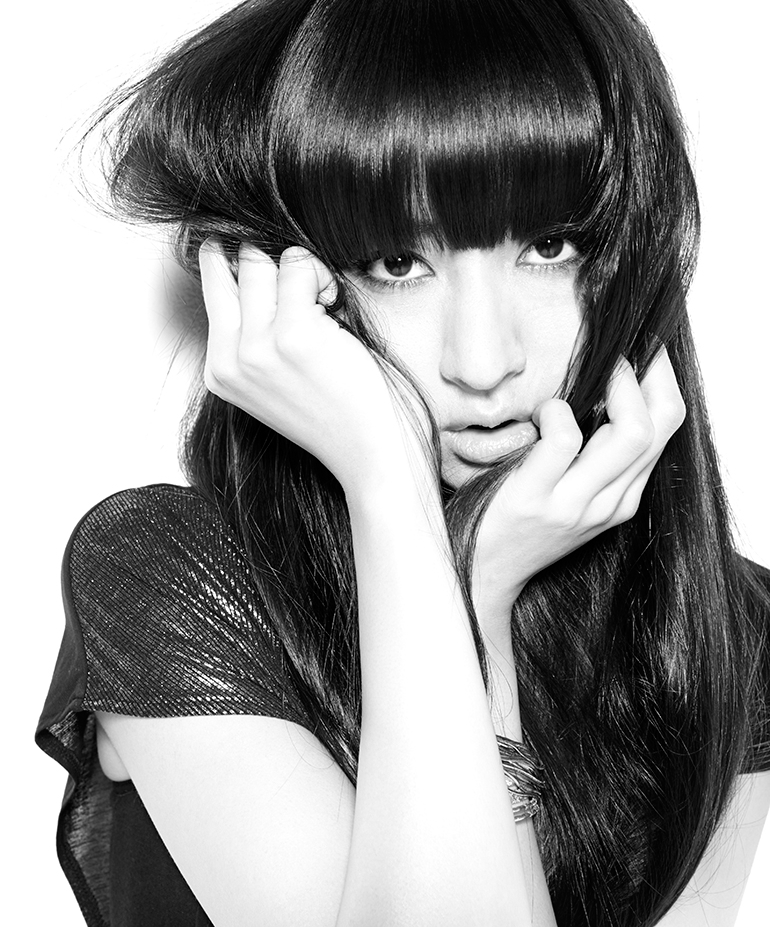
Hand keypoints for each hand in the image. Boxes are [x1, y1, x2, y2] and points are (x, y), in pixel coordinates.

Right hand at [199, 241, 419, 491]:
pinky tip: (333, 305)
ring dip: (301, 270)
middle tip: (305, 292)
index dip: (243, 265)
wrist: (360, 449)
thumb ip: (251, 335)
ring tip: (321, 298)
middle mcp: (231, 360)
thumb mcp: (271, 380)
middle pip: (239, 267)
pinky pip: (299, 267)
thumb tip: (249, 262)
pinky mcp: (293, 336)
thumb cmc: (328, 407)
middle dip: (275, 265)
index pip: (214, 287)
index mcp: (220, 371)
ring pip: (265, 262)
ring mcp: (258, 348)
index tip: (275, 274)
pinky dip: (321, 276)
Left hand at [472, 349, 685, 628]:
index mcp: (622, 499)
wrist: (478, 578)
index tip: (644, 350)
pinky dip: (557, 412)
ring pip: (630, 434)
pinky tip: (542, 412)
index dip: (662, 378)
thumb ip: (592, 459)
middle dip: (645, 373)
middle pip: (658, 426)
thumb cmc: (515, 525)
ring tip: (583, 377)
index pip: (668, 428)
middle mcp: (607, 504)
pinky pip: (564, 440)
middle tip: (615, 354)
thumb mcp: (569, 497)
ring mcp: (574, 505)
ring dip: (611, 387)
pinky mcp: (536, 500)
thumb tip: (603, 392)